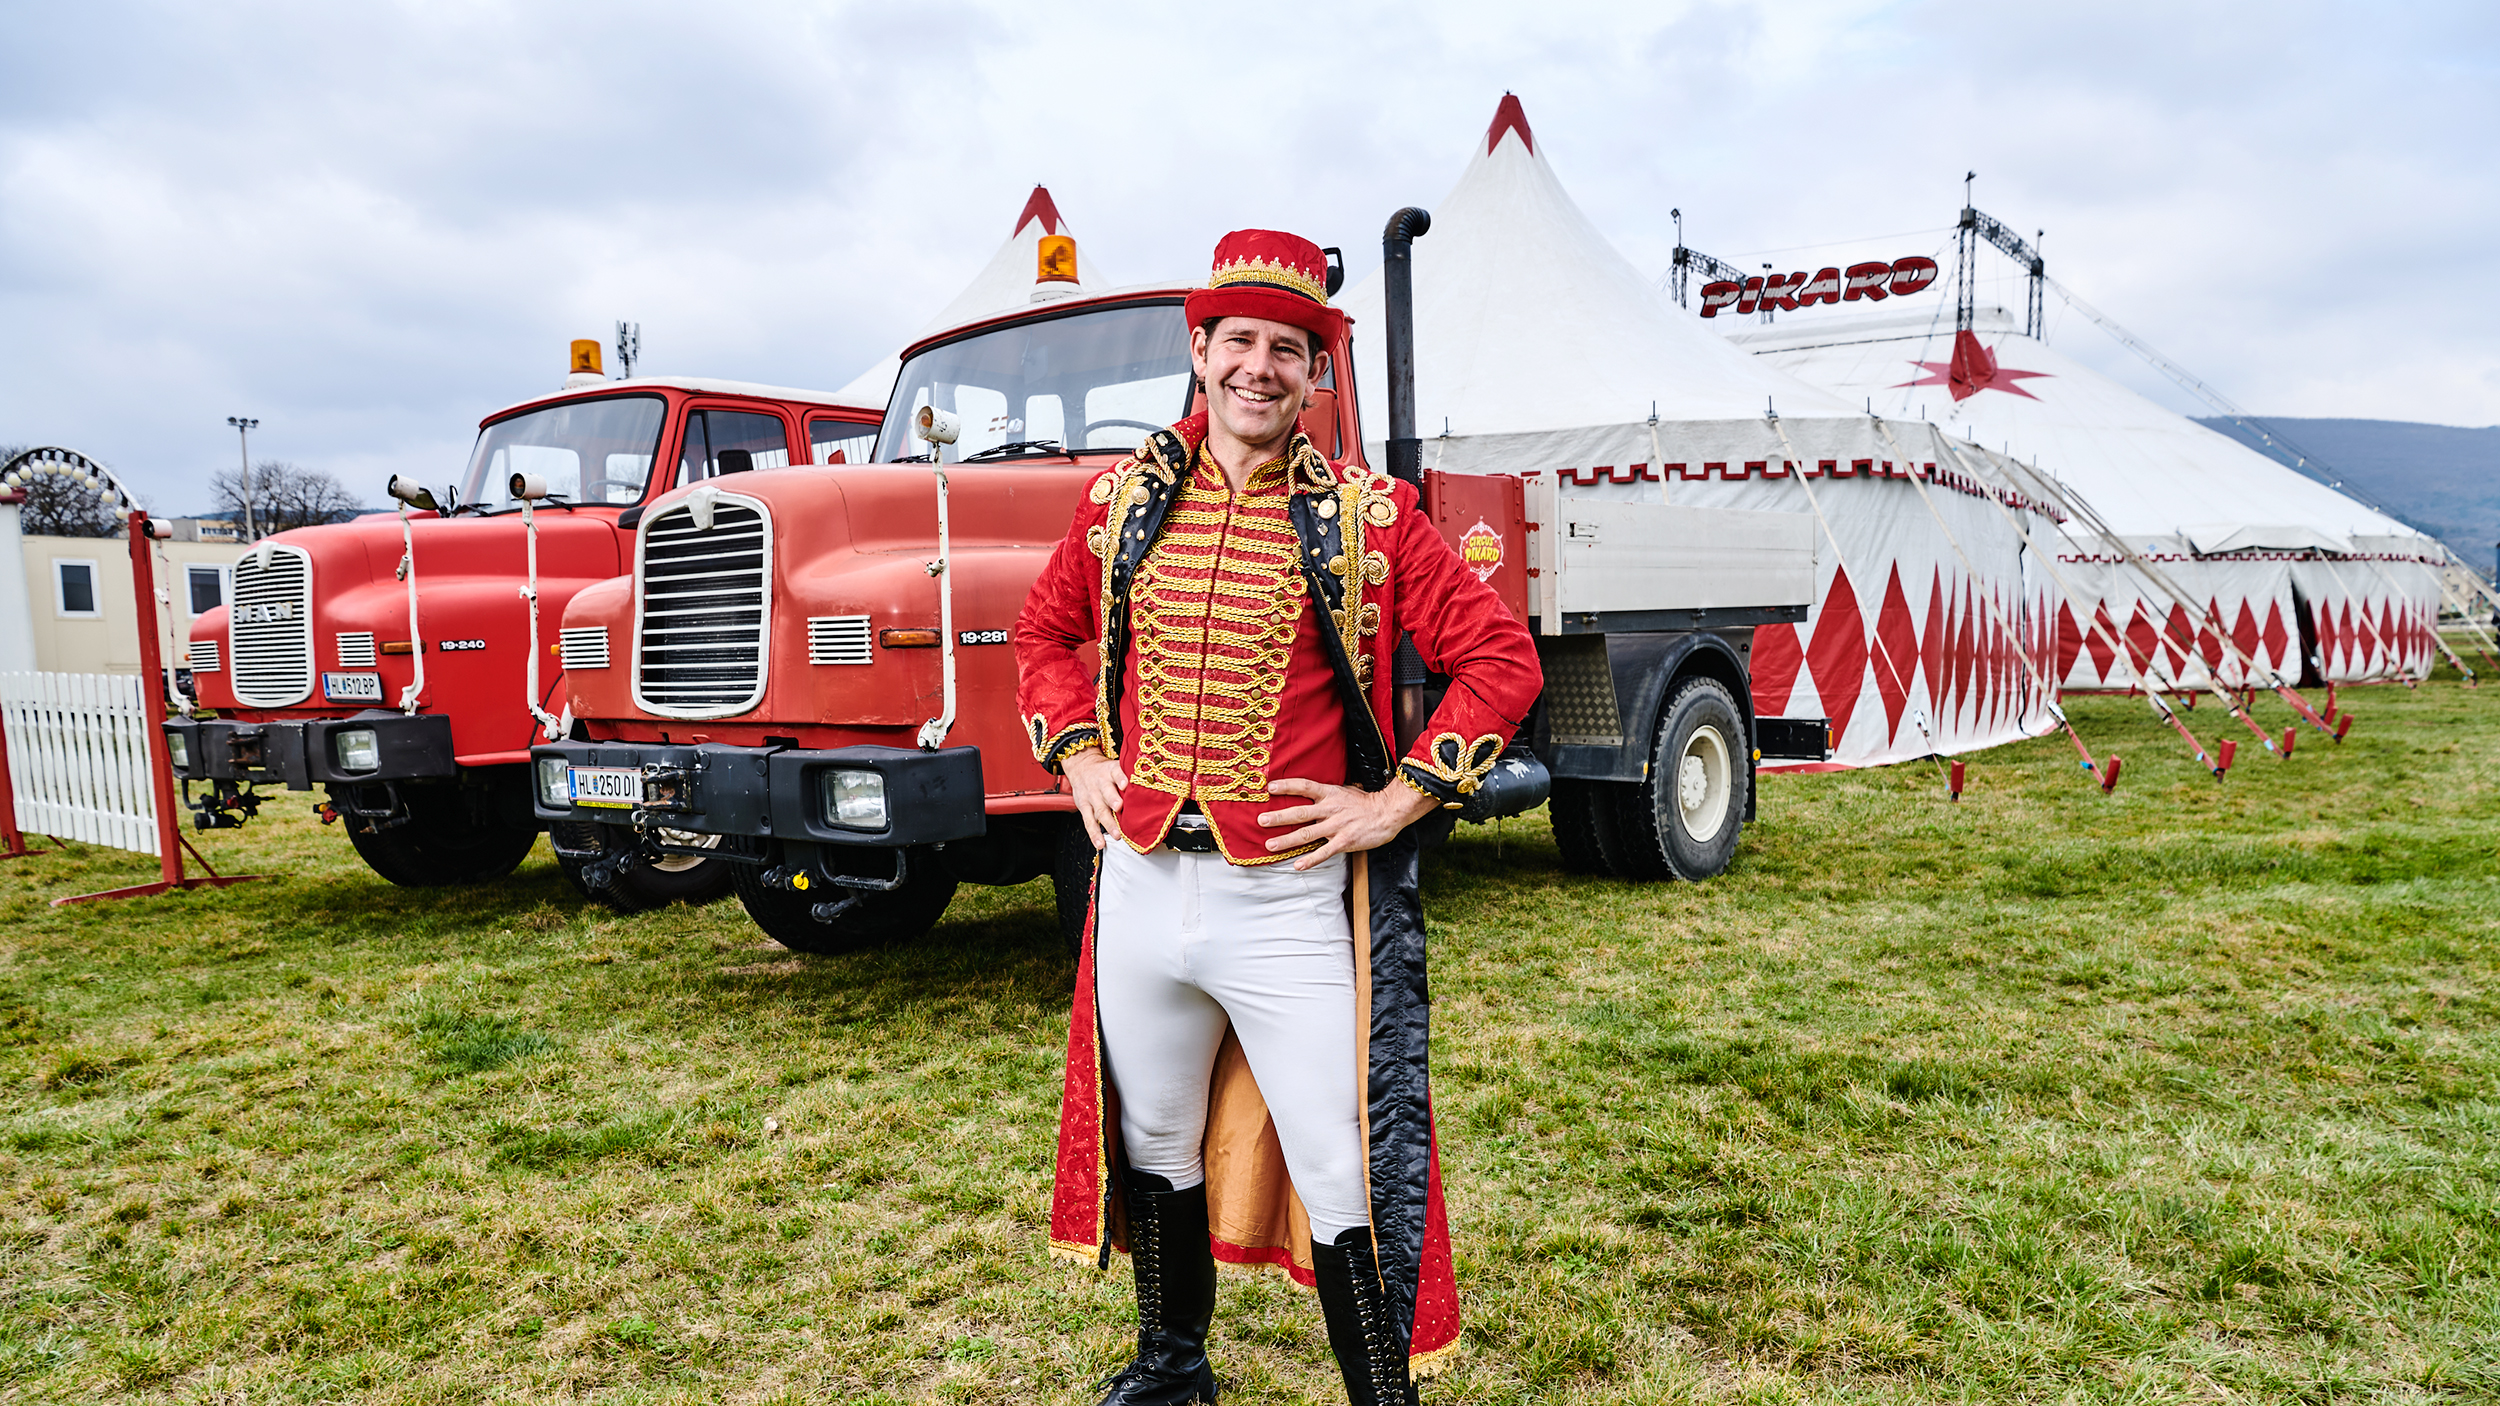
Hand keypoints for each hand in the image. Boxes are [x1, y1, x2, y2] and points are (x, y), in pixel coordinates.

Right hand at [1061, 747, 1126, 850]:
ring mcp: (1092, 797)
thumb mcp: (1115, 766)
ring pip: (1099, 810)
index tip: (1125, 784)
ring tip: (1116, 834)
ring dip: (1108, 823)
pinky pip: (1089, 822)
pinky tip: (1100, 843)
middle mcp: (1101, 784)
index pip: (1116, 773)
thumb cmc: (1105, 771)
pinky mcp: (1084, 807)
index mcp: (1111, 772)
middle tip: (1120, 809)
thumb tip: (1151, 787)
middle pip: (1107, 793)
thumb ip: (1129, 776)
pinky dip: (1094, 834)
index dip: (1120, 778)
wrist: (1082, 767)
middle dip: (1113, 801)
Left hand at [1256, 777, 1438, 869]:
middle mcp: (1330, 809)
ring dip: (1287, 840)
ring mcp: (1336, 826)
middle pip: (1299, 813)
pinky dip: (1310, 860)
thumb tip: (1309, 793)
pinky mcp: (1344, 841)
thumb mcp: (1345, 791)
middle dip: (1279, 817)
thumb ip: (1327, 794)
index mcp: (1330, 794)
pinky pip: (1324, 852)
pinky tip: (1298, 866)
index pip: (1304, 786)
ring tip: (1270, 845)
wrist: (1388, 812)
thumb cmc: (1366, 803)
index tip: (1270, 788)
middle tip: (1261, 820)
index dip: (1287, 786)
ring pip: (1307, 834)